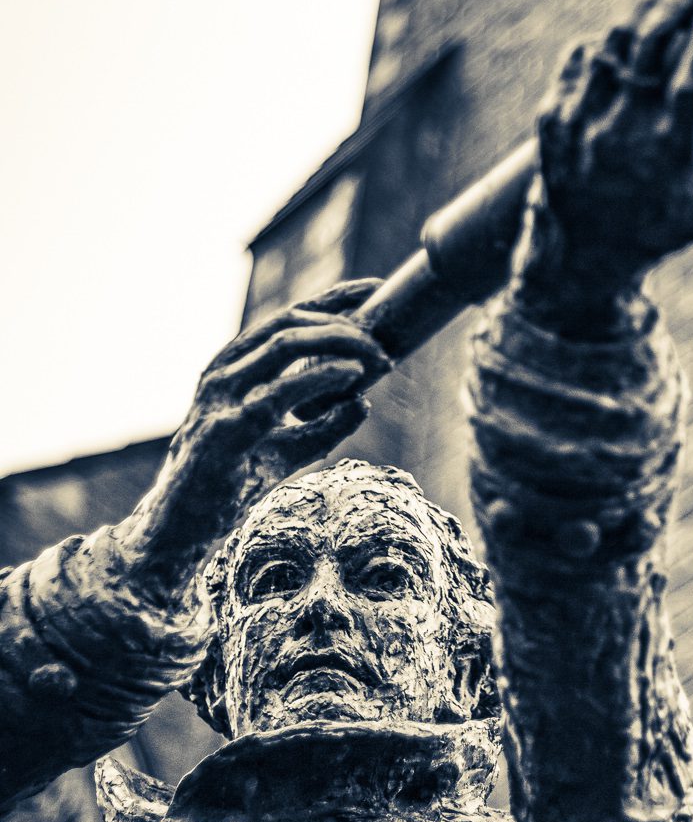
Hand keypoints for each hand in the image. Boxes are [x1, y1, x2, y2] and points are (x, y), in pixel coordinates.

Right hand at [117, 280, 389, 603]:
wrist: (178, 532)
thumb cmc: (227, 487)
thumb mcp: (285, 451)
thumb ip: (323, 427)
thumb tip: (366, 402)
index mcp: (234, 367)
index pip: (287, 318)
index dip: (332, 298)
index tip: (375, 289)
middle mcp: (223, 372)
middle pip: (289, 322)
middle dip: (342, 321)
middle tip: (385, 339)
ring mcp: (219, 397)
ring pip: (284, 344)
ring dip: (339, 345)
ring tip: (378, 357)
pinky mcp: (224, 430)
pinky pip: (278, 392)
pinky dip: (321, 378)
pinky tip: (354, 377)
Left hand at [524, 0, 692, 307]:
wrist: (587, 257)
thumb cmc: (670, 225)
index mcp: (672, 147)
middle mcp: (623, 130)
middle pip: (653, 39)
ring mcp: (582, 123)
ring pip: (615, 42)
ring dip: (646, 11)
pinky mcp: (553, 120)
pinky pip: (580, 60)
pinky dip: (606, 42)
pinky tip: (627, 39)